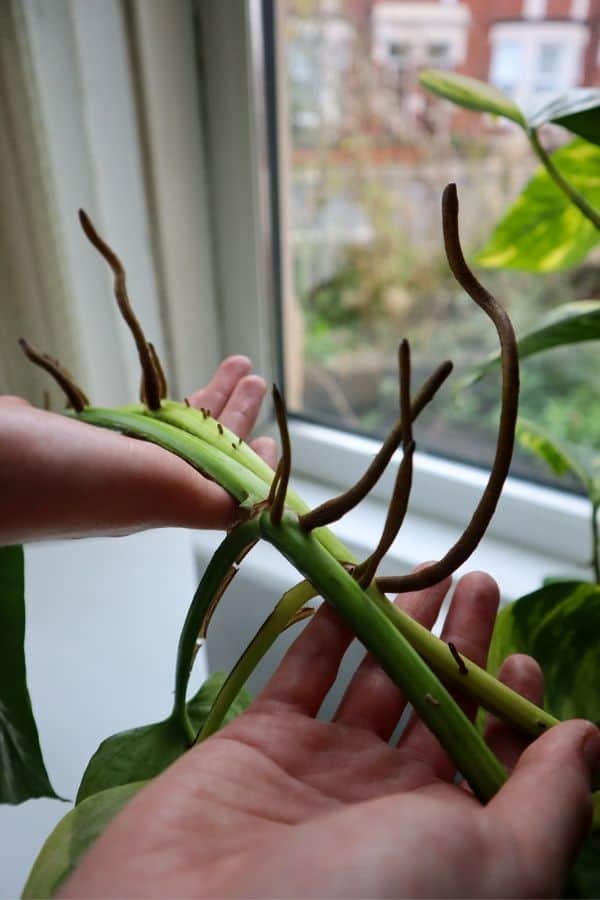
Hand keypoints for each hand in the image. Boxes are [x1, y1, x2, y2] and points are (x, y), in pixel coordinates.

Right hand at [0, 356, 276, 543]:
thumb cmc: (70, 478)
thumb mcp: (156, 490)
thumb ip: (211, 502)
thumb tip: (258, 510)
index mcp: (162, 500)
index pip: (222, 482)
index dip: (251, 462)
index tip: (272, 439)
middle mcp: (139, 485)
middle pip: (202, 448)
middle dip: (233, 415)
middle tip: (255, 376)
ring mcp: (108, 461)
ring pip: (171, 428)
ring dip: (206, 398)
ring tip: (235, 364)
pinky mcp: (78, 438)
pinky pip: (135, 417)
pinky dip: (161, 397)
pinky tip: (165, 389)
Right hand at [61, 573, 598, 897]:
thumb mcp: (492, 866)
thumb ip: (547, 802)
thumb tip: (588, 742)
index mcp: (447, 840)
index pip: (494, 759)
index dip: (512, 705)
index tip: (522, 653)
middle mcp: (386, 804)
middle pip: (436, 706)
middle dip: (460, 645)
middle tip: (478, 582)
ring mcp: (321, 769)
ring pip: (372, 678)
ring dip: (401, 624)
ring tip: (428, 570)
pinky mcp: (260, 743)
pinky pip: (302, 672)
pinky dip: (326, 628)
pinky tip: (353, 588)